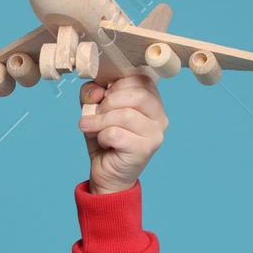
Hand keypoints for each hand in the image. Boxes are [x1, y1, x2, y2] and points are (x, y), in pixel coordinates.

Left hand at [78, 74, 166, 194]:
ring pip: (126, 115)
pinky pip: (117, 134)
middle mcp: (159, 116)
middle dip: (109, 102)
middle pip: (137, 95)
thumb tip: (97, 91)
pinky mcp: (145, 149)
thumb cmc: (105, 138)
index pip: (141, 79)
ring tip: (92, 128)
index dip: (117, 84)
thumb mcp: (95, 110)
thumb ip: (92, 93)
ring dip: (101, 121)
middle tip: (97, 113)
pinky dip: (102, 136)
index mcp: (152, 101)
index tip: (104, 97)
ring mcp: (155, 134)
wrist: (107, 173)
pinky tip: (104, 142)